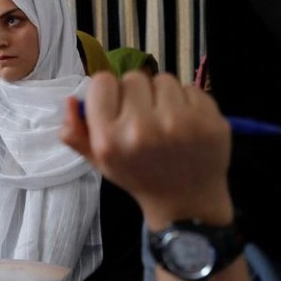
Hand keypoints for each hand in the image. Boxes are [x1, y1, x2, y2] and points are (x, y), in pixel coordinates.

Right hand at [60, 72, 232, 228]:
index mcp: (110, 139)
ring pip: (163, 80)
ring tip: (166, 121)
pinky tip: (187, 125)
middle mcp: (142, 129)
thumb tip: (70, 100)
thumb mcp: (100, 160)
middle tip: (144, 118)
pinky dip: (188, 102)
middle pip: (133, 77)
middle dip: (137, 94)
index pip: (102, 81)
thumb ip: (76, 132)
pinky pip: (191, 88)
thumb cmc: (138, 176)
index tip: (117, 108)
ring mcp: (181, 123)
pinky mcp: (210, 121)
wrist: (187, 203)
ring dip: (163, 95)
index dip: (108, 92)